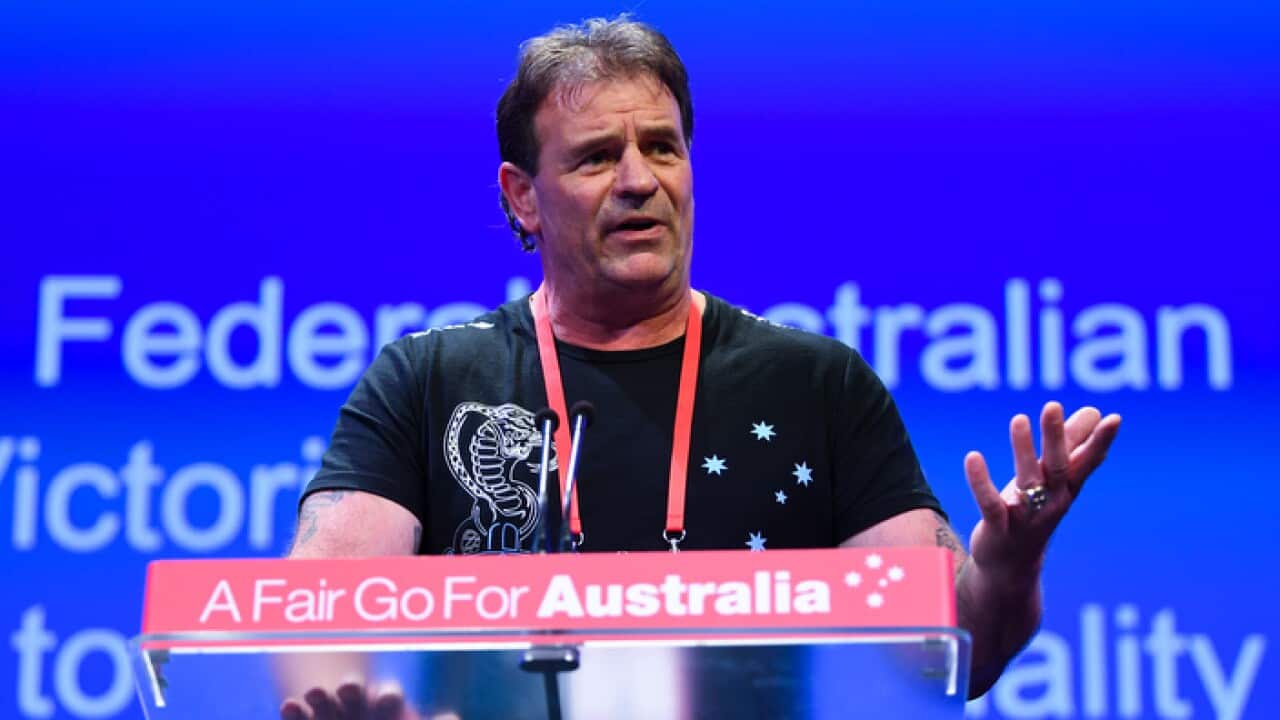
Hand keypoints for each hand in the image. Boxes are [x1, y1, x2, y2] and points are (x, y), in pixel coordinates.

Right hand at [279, 680, 421, 719]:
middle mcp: (357, 702)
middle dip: (352, 688)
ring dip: (319, 693)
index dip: (387, 696)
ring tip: (315, 692)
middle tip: (349, 687)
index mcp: (386, 705)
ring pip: (324, 697)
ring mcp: (330, 710)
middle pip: (355, 691)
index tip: (387, 699)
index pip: (388, 696)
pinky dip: (293, 710)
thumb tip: (452, 717)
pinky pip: (297, 713)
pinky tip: (289, 705)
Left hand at [963, 402, 1120, 585]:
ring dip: (1022, 450)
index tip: (1114, 419)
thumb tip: (1094, 411)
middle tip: (1053, 406)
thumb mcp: (1052, 479)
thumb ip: (1072, 444)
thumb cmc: (1032, 512)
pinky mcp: (999, 527)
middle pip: (1058, 467)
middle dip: (1057, 437)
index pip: (1087, 462)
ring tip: (1018, 419)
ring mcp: (1025, 516)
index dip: (1101, 443)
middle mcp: (1051, 502)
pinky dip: (981, 482)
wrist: (1011, 566)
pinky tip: (973, 457)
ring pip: (1027, 481)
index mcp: (1067, 488)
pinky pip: (990, 503)